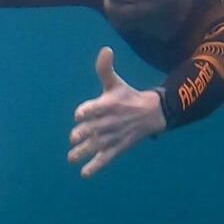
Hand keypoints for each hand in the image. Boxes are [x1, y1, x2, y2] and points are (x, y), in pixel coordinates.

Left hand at [68, 47, 166, 177]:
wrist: (152, 114)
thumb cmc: (127, 96)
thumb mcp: (115, 82)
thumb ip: (105, 68)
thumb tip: (105, 49)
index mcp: (108, 105)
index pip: (93, 109)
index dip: (85, 112)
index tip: (79, 115)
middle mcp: (109, 122)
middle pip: (91, 130)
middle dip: (81, 134)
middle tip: (74, 137)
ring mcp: (113, 137)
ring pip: (95, 147)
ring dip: (82, 153)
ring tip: (71, 158)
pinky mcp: (117, 149)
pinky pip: (105, 160)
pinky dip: (95, 167)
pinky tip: (84, 173)